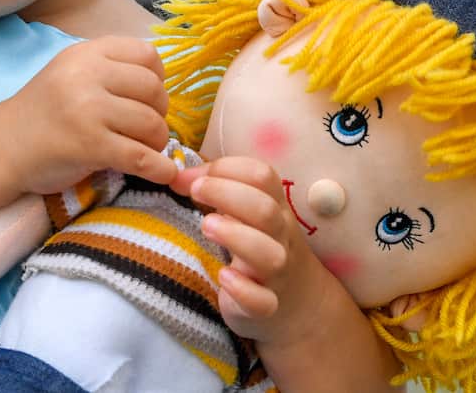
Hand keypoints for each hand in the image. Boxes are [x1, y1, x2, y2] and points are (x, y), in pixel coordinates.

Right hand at [0, 36, 173, 194]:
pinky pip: (141, 157)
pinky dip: (160, 169)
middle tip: (146, 128)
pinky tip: (163, 173)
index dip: (158, 78)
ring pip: (152, 124)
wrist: (1, 147)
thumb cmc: (43, 112)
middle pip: (154, 89)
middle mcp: (86, 76)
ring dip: (157, 142)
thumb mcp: (72, 73)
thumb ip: (110, 69)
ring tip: (145, 149)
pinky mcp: (89, 146)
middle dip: (159, 112)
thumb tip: (162, 84)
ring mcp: (87, 110)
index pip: (147, 54)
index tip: (148, 98)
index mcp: (86, 54)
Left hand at [172, 156, 336, 346]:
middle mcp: (280, 236)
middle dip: (227, 194)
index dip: (229, 169)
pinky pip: (262, 302)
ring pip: (269, 255)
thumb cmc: (259, 244)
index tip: (196, 178)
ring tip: (206, 226)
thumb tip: (177, 175)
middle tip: (195, 193)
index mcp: (275, 206)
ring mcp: (276, 273)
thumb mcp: (244, 213)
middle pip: (265, 209)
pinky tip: (223, 277)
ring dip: (235, 237)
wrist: (299, 303)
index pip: (262, 176)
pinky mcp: (266, 306)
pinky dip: (243, 290)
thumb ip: (214, 189)